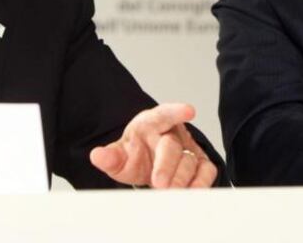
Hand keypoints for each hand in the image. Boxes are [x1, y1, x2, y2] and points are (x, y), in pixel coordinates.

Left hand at [90, 103, 217, 188]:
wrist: (148, 163)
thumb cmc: (137, 154)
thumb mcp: (120, 155)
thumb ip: (110, 156)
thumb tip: (97, 156)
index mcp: (151, 124)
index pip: (163, 114)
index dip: (176, 112)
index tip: (188, 111)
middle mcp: (172, 134)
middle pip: (172, 146)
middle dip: (166, 165)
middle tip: (160, 183)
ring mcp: (187, 148)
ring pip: (189, 160)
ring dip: (181, 178)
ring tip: (172, 192)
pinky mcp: (199, 163)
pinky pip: (205, 170)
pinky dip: (201, 181)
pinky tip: (193, 191)